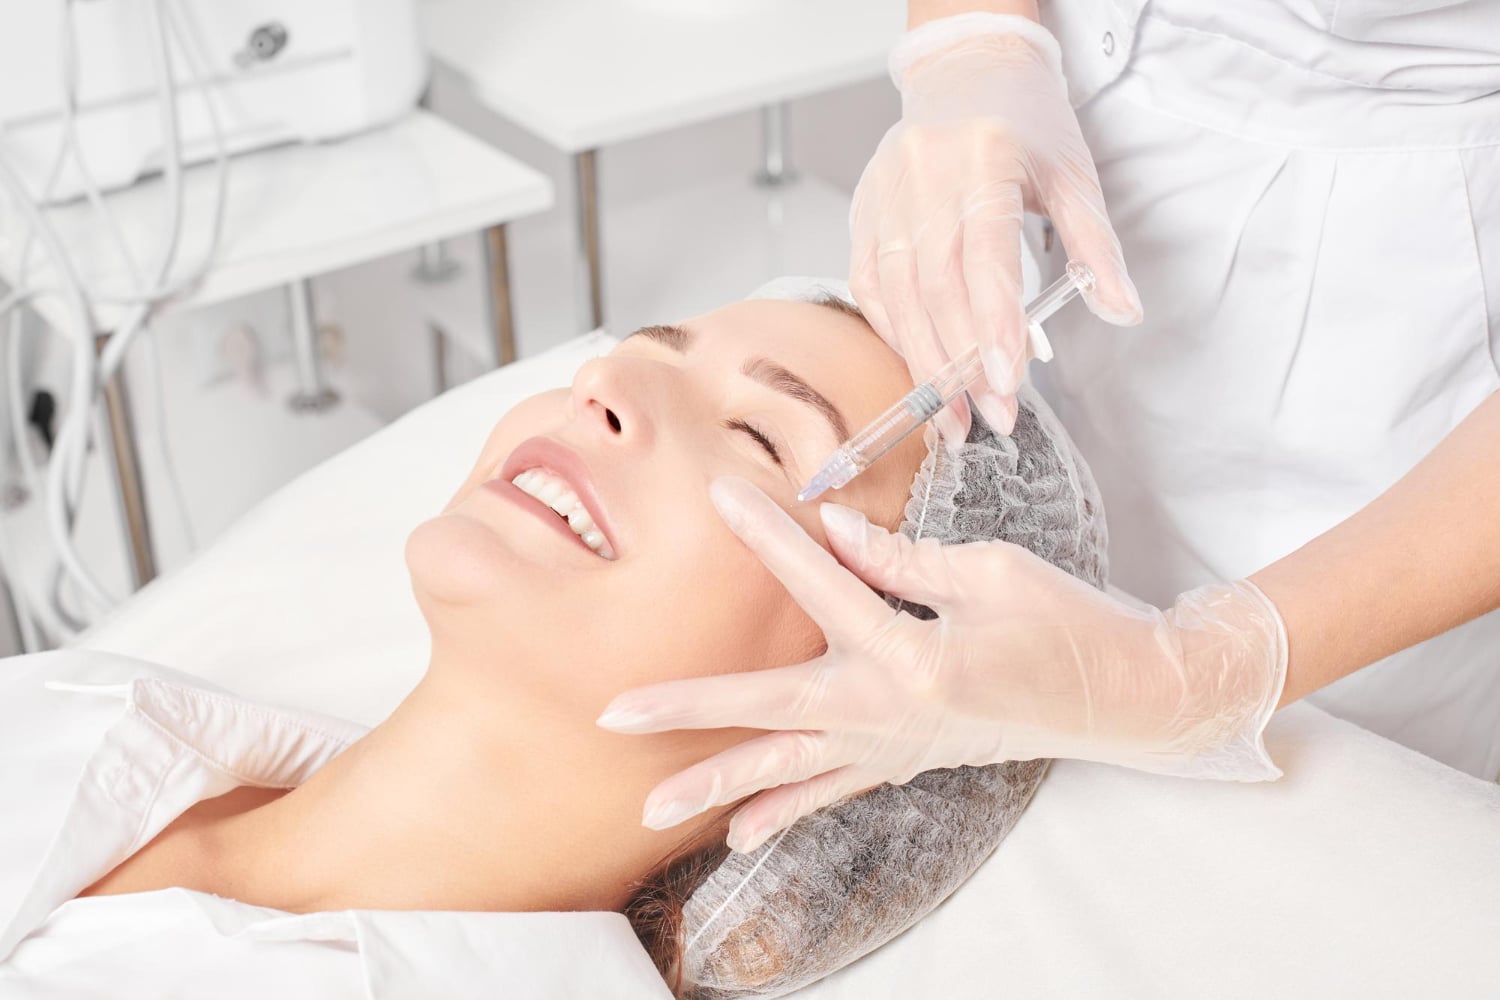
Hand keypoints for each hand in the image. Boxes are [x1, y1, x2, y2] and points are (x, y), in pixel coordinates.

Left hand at [597, 477, 1285, 852]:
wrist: (1122, 698)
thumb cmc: (1067, 625)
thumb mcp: (989, 573)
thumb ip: (900, 561)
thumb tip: (830, 530)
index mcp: (913, 655)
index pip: (823, 584)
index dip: (770, 536)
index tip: (720, 497)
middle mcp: (890, 713)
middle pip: (770, 709)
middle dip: (689, 711)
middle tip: (616, 714)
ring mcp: (894, 748)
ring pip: (788, 770)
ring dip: (716, 787)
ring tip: (651, 807)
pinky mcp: (905, 763)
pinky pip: (830, 793)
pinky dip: (782, 810)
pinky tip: (736, 831)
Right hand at [850, 13, 1141, 440]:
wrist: (966, 71)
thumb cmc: (1024, 122)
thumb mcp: (1075, 176)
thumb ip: (1096, 249)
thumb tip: (1122, 311)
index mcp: (981, 161)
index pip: (983, 258)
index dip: (992, 326)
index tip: (1008, 383)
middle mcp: (923, 178)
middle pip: (937, 289)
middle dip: (962, 364)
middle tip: (993, 417)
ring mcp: (884, 199)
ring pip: (896, 297)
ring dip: (925, 364)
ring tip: (955, 418)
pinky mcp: (864, 217)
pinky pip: (872, 291)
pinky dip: (898, 336)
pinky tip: (923, 371)